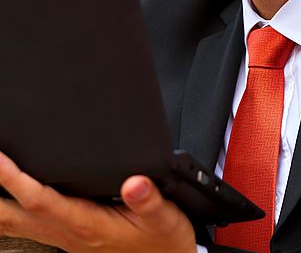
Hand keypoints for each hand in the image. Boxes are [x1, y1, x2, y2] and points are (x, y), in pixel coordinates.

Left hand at [0, 151, 195, 251]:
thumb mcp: (164, 218)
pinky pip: (25, 225)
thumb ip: (148, 200)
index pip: (39, 199)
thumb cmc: (162, 242)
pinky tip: (8, 196)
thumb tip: (135, 181)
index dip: (14, 178)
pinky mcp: (66, 237)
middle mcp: (68, 232)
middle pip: (11, 216)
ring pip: (13, 223)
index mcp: (88, 224)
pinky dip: (9, 208)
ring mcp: (63, 237)